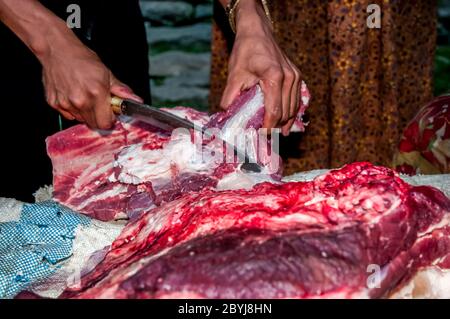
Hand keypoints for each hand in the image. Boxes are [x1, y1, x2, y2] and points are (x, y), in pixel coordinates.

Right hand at [0, 0, 141, 129]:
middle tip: (99, 103)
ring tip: (85, 96)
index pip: (106, 123)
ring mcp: (66, 103)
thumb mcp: (106, 73)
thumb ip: (121, 90)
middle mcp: (80, 101)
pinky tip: (73, 95)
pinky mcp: (54, 103)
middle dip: (99, 117)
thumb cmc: (81, 59)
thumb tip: (136, 100)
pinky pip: (68, 115)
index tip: (110, 113)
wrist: (57, 49)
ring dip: (86, 113)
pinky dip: (73, 109)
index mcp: (96, 93)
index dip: (110, 119)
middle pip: (94, 124)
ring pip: (81, 120)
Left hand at [220, 0, 301, 135]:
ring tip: (276, 134)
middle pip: (286, 112)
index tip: (261, 137)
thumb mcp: (235, 74)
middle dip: (276, 127)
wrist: (257, 32)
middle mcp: (289, 77)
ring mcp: (295, 77)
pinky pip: (297, 100)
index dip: (268, 127)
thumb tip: (225, 114)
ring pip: (294, 108)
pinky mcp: (297, 77)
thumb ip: (230, 95)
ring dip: (285, 122)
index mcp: (274, 77)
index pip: (274, 110)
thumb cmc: (245, 50)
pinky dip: (291, 112)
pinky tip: (285, 123)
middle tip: (266, 139)